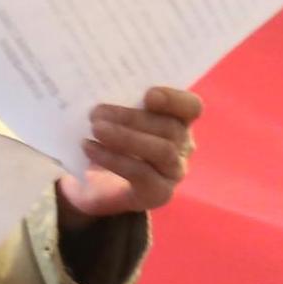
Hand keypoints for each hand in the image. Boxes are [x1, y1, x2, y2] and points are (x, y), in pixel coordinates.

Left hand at [57, 85, 202, 222]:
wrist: (93, 187)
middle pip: (171, 128)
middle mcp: (184, 146)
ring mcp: (174, 172)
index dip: (174, 99)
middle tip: (97, 112)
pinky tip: (90, 148)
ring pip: (163, 151)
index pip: (191, 107)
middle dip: (132, 117)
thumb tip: (99, 89)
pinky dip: (115, 159)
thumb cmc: (108, 143)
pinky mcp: (159, 193)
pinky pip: (143, 173)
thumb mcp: (114, 120)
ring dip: (127, 138)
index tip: (148, 95)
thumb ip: (119, 105)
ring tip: (96, 129)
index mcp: (179, 121)